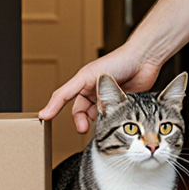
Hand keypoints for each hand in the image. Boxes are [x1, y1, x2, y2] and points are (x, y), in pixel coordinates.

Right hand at [38, 45, 161, 132]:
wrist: (144, 61)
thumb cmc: (118, 61)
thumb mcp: (88, 77)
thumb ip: (70, 95)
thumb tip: (55, 112)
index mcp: (83, 82)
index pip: (63, 98)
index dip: (53, 109)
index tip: (45, 119)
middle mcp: (93, 91)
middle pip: (80, 112)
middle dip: (81, 120)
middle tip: (83, 128)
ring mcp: (107, 99)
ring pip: (96, 116)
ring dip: (98, 120)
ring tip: (103, 119)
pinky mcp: (120, 105)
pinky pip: (111, 117)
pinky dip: (111, 120)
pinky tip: (115, 118)